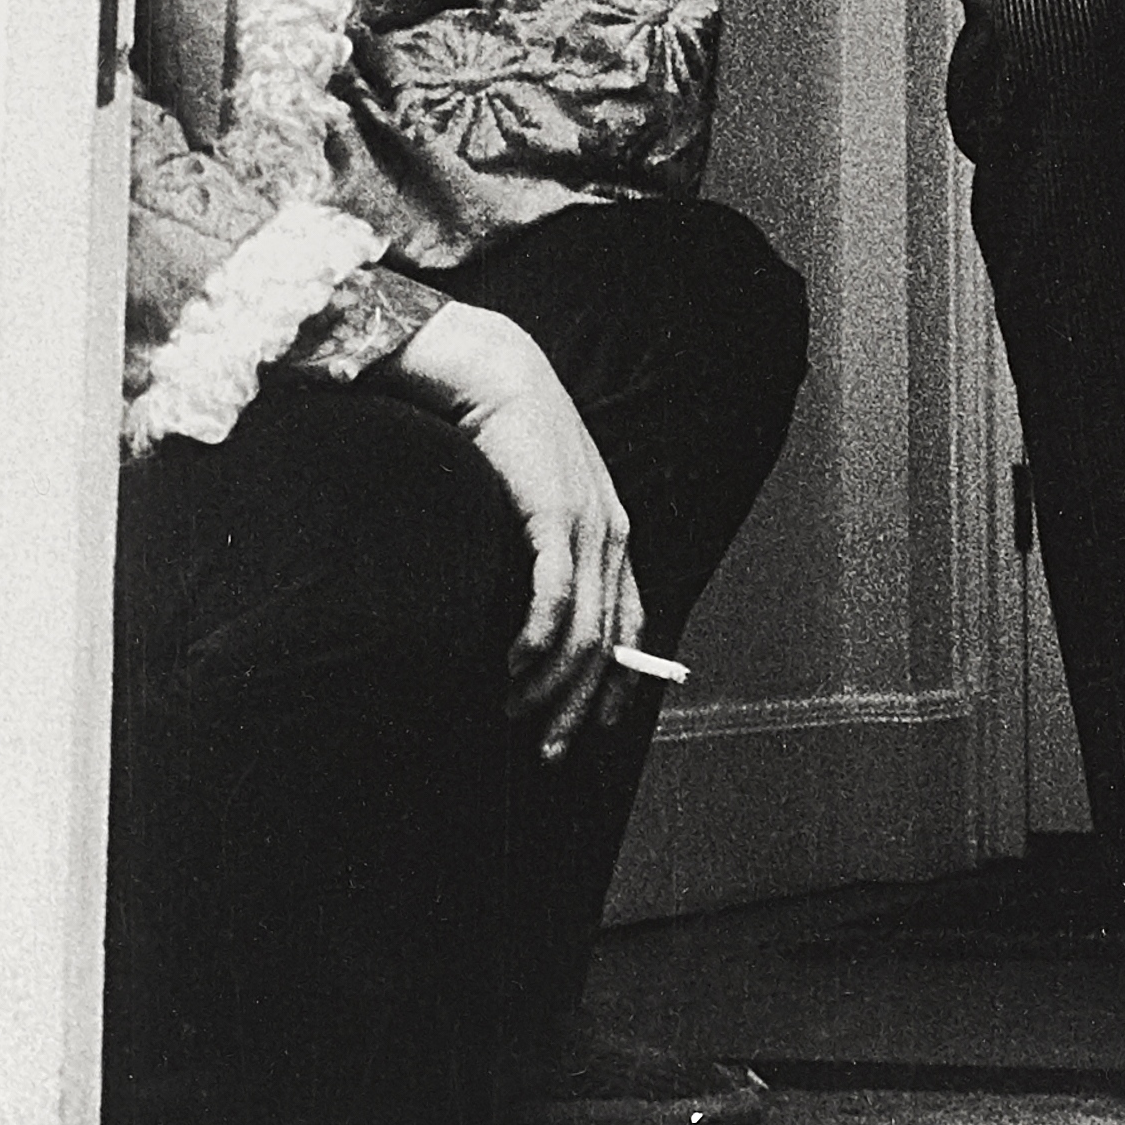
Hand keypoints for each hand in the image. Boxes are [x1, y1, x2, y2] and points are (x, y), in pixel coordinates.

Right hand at [398, 301, 647, 757]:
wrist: (492, 372)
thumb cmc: (505, 435)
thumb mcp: (535, 500)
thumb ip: (544, 550)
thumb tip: (527, 613)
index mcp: (612, 532)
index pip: (632, 627)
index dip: (619, 683)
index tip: (595, 728)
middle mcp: (611, 534)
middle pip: (606, 646)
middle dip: (578, 708)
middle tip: (549, 752)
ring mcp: (588, 527)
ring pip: (581, 637)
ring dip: (547, 688)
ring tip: (512, 713)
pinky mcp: (557, 519)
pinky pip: (554, 604)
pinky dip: (534, 647)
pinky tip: (510, 667)